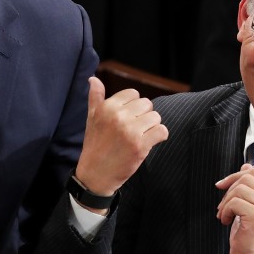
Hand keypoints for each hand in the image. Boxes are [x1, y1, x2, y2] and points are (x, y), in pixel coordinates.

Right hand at [74, 76, 169, 198]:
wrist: (95, 175)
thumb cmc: (95, 145)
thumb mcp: (91, 118)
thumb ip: (95, 97)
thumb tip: (93, 78)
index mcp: (107, 107)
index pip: (133, 94)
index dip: (133, 107)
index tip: (127, 119)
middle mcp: (118, 116)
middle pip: (147, 104)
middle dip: (143, 116)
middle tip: (134, 130)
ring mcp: (130, 131)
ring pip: (156, 117)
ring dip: (152, 127)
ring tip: (140, 137)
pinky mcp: (140, 146)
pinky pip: (162, 131)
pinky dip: (160, 136)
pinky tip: (149, 143)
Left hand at [214, 164, 253, 253]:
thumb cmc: (250, 234)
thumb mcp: (251, 206)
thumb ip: (251, 187)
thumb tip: (245, 166)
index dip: (235, 176)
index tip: (222, 186)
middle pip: (245, 178)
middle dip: (228, 190)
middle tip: (224, 206)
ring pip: (239, 189)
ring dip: (226, 203)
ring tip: (225, 215)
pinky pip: (234, 202)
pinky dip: (225, 211)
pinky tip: (227, 222)